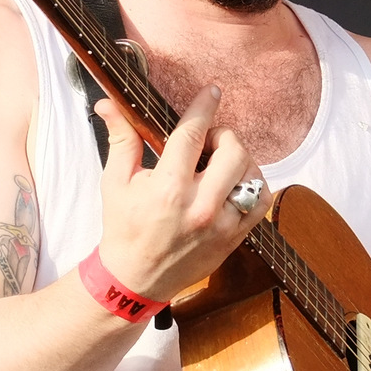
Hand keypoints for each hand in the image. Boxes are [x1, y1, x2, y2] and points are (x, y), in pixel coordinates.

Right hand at [93, 86, 272, 299]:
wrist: (135, 278)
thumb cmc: (124, 228)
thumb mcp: (116, 182)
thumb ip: (121, 139)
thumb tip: (109, 103)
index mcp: (168, 188)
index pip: (193, 134)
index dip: (204, 107)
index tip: (212, 92)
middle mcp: (199, 206)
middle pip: (233, 151)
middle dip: (223, 137)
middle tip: (209, 141)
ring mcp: (221, 225)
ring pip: (252, 175)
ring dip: (240, 160)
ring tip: (221, 163)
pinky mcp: (234, 238)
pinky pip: (262, 202)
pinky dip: (255, 186)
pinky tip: (237, 183)